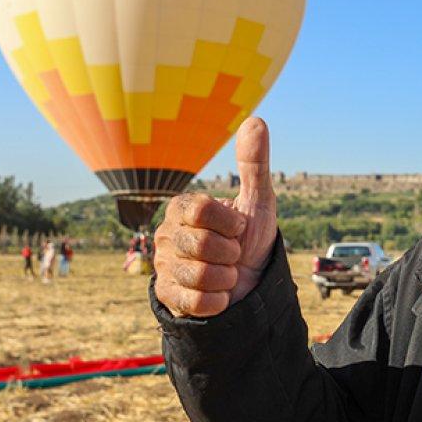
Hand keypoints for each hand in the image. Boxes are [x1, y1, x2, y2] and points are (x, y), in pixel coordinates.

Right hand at [154, 117, 278, 316]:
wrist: (251, 285)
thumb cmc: (251, 239)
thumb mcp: (258, 202)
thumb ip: (254, 164)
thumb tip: (256, 121)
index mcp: (183, 207)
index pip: (200, 210)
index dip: (229, 223)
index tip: (239, 228)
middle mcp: (167, 233)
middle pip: (200, 244)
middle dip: (231, 253)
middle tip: (233, 254)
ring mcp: (163, 264)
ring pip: (198, 274)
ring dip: (226, 278)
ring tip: (227, 274)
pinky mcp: (166, 295)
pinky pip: (192, 301)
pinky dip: (216, 301)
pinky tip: (219, 295)